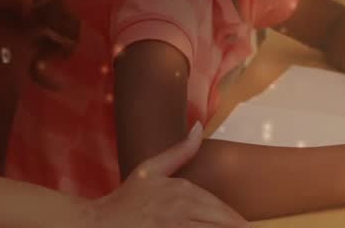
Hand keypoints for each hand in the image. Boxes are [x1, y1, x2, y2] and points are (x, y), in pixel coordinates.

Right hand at [82, 124, 247, 227]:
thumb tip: (198, 126)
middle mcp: (183, 208)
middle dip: (238, 226)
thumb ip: (180, 151)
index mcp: (183, 190)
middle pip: (225, 223)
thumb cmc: (126, 199)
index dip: (235, 221)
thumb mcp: (150, 170)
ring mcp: (177, 226)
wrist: (100, 223)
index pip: (222, 210)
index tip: (244, 225)